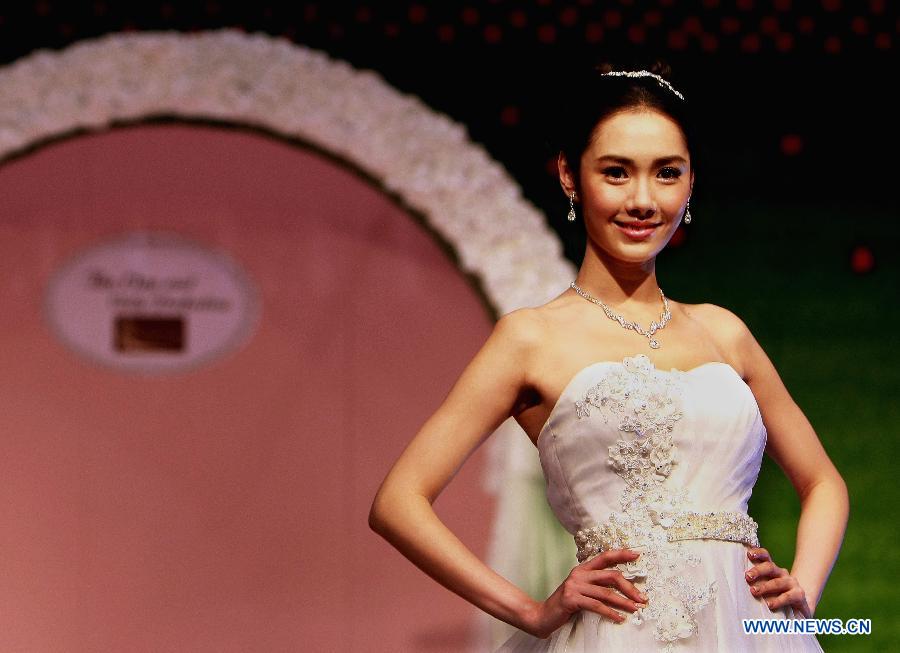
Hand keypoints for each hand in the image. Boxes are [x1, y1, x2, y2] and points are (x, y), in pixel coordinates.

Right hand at [523, 549, 648, 638]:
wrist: (543, 615)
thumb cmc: (566, 604)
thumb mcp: (581, 590)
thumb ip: (596, 585)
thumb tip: (622, 588)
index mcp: (582, 569)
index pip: (605, 557)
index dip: (621, 554)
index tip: (637, 554)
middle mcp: (579, 574)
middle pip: (610, 576)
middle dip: (629, 587)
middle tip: (642, 598)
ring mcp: (574, 586)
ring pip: (606, 593)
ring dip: (623, 602)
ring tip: (635, 609)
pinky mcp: (571, 599)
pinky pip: (596, 606)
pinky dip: (610, 613)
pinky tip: (619, 618)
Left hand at [745, 546, 812, 617]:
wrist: (800, 608)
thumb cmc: (775, 597)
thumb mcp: (764, 589)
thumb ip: (753, 584)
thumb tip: (733, 583)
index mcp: (772, 570)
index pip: (765, 557)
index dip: (758, 553)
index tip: (748, 554)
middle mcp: (782, 574)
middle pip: (770, 567)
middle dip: (758, 570)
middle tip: (747, 576)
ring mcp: (791, 584)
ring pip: (777, 582)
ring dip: (765, 586)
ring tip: (754, 591)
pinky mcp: (799, 595)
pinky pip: (788, 596)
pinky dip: (778, 600)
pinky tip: (769, 605)